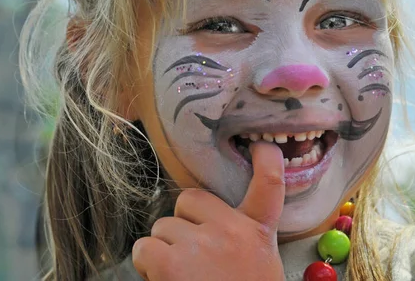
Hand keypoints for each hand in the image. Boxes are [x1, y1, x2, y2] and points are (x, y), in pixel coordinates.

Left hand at [132, 141, 285, 280]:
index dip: (267, 162)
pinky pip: (145, 246)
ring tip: (182, 277)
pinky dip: (146, 265)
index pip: (270, 186)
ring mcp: (202, 243)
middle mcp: (232, 230)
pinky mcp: (172, 261)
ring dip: (165, 248)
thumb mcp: (257, 265)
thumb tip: (200, 222)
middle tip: (193, 257)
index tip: (261, 146)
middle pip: (189, 201)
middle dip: (184, 223)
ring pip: (163, 226)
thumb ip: (239, 238)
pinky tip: (162, 280)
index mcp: (257, 232)